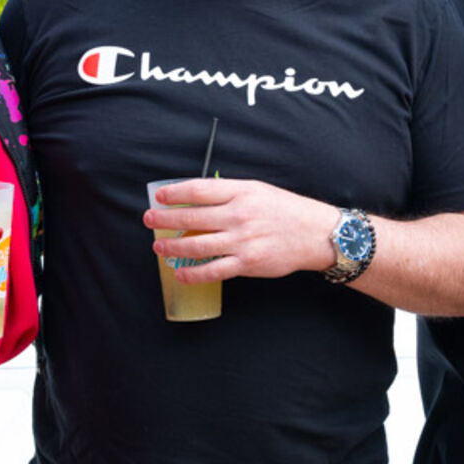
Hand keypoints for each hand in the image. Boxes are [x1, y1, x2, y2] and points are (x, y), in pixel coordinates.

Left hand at [145, 177, 336, 282]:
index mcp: (241, 192)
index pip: (199, 190)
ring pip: (196, 244)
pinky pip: (212, 270)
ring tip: (158, 247)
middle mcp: (239, 215)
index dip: (174, 193)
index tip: (159, 196)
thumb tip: (198, 199)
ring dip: (172, 247)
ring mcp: (242, 240)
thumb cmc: (286, 210)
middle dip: (164, 219)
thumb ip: (230, 193)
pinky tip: (180, 273)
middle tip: (149, 220)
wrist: (314, 233)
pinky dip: (192, 273)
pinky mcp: (247, 263)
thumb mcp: (258, 190)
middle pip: (191, 216)